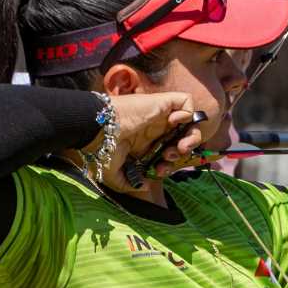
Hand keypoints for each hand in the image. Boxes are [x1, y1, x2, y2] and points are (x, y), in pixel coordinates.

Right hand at [84, 92, 204, 192]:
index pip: (169, 153)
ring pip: (191, 123)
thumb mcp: (112, 174)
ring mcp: (161, 115)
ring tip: (179, 146)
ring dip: (191, 137)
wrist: (96, 128)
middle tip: (170, 156)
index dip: (170, 165)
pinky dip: (187, 113)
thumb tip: (146, 185)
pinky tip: (173, 123)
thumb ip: (129, 184)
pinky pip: (186, 102)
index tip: (158, 170)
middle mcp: (156, 129)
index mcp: (146, 143)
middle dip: (183, 153)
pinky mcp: (163, 102)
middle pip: (183, 139)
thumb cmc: (100, 149)